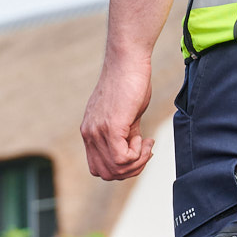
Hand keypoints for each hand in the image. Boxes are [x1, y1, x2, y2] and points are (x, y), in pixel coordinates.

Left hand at [81, 52, 154, 180]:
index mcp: (90, 134)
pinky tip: (144, 138)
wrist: (128, 63)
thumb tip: (132, 152)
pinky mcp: (110, 127)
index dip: (121, 167)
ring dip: (136, 162)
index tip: (139, 150)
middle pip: (105, 173)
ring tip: (146, 143)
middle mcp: (89, 135)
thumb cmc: (130, 84)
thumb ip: (125, 136)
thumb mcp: (125, 116)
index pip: (99, 168)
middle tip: (146, 151)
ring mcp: (98, 132)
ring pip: (115, 169)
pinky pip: (121, 158)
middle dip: (130, 169)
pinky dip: (137, 154)